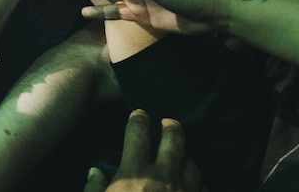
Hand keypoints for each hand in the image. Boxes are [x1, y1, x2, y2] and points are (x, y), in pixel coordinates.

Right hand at [82, 110, 202, 191]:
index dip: (138, 119)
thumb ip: (94, 189)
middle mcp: (163, 178)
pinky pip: (204, 188)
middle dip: (172, 126)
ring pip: (193, 164)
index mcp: (134, 175)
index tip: (139, 114)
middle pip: (174, 139)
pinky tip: (193, 185)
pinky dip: (198, 185)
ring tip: (182, 155)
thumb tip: (95, 171)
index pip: (138, 134)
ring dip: (186, 157)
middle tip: (168, 123)